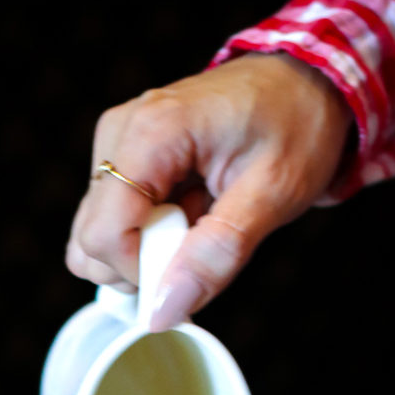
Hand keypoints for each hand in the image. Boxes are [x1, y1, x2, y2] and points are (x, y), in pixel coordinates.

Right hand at [66, 53, 352, 329]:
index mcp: (152, 132)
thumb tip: (164, 310)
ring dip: (148, 251)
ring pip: (96, 239)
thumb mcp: (273, 195)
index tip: (191, 264)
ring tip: (200, 220)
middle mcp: (120, 133)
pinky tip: (189, 214)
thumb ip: (216, 255)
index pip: (102, 234)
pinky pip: (114, 225)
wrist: (303, 84)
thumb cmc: (296, 125)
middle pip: (90, 243)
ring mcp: (116, 146)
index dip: (141, 271)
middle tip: (204, 237)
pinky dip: (150, 237)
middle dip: (144, 264)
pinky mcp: (123, 161)